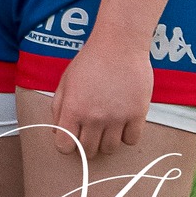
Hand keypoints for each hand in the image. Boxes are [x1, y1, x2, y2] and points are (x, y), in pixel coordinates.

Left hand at [48, 32, 152, 158]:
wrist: (119, 45)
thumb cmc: (90, 60)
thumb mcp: (65, 81)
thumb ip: (58, 107)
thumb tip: (57, 131)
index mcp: (73, 109)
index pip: (65, 146)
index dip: (66, 144)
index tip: (71, 138)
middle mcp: (94, 117)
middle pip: (88, 151)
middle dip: (85, 145)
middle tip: (89, 132)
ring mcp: (117, 118)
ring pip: (110, 149)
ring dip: (106, 142)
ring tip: (106, 128)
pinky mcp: (137, 115)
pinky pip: (131, 140)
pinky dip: (126, 136)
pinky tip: (122, 123)